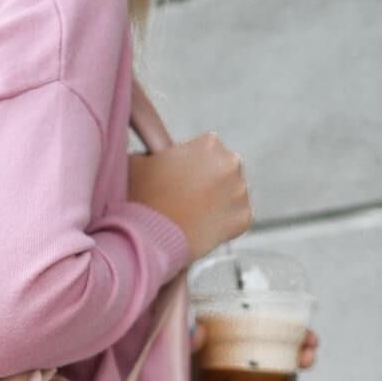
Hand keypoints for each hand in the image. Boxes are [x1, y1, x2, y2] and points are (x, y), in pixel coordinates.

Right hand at [129, 132, 252, 262]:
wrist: (149, 237)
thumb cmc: (140, 197)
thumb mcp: (137, 161)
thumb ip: (153, 152)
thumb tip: (151, 156)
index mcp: (210, 143)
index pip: (207, 150)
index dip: (192, 165)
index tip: (181, 179)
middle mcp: (232, 162)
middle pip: (224, 169)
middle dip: (211, 181)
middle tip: (188, 198)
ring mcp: (240, 191)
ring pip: (232, 194)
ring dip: (219, 201)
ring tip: (194, 215)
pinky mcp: (244, 218)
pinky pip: (237, 218)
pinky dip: (224, 224)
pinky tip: (203, 228)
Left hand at [190, 326, 318, 380]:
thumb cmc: (169, 369)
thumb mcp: (178, 351)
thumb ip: (187, 343)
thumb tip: (199, 331)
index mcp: (236, 344)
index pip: (271, 334)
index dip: (295, 335)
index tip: (309, 338)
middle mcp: (244, 366)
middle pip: (283, 360)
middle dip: (303, 360)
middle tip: (307, 361)